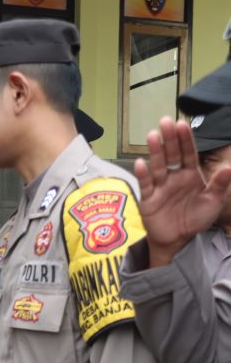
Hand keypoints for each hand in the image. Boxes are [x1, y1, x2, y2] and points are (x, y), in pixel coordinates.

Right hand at [136, 117, 230, 266]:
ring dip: (155, 151)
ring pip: (158, 166)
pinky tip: (141, 163)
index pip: (188, 153)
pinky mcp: (148, 198)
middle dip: (169, 139)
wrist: (178, 240)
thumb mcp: (213, 202)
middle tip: (165, 121)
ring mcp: (160, 186)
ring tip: (153, 136)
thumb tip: (229, 168)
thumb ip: (219, 185)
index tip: (183, 124)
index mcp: (190, 175)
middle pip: (171, 155)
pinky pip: (145, 184)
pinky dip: (143, 174)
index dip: (185, 139)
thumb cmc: (195, 219)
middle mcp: (174, 177)